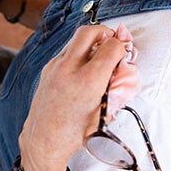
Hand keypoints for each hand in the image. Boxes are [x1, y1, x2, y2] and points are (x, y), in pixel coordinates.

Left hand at [18, 25, 130, 170]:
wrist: (44, 139)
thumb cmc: (77, 132)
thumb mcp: (105, 112)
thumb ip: (118, 86)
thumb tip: (126, 64)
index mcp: (88, 81)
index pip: (111, 46)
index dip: (122, 47)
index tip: (124, 54)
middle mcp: (70, 69)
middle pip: (90, 31)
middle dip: (105, 32)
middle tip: (112, 41)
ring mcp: (55, 67)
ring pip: (76, 38)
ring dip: (91, 40)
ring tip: (99, 54)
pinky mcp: (47, 69)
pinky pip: (66, 50)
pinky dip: (78, 52)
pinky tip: (84, 66)